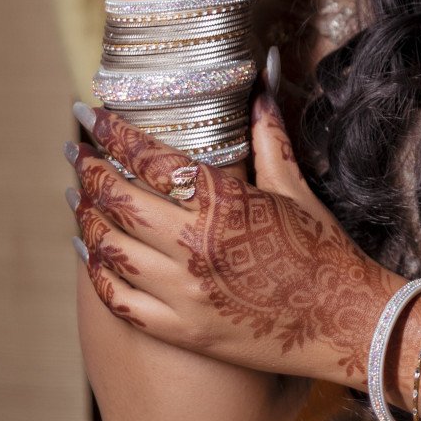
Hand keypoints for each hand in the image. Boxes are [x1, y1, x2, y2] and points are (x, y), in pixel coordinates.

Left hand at [65, 95, 392, 386]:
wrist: (344, 322)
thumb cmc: (325, 253)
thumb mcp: (296, 190)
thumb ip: (269, 138)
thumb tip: (260, 90)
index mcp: (224, 203)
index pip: (151, 158)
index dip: (114, 133)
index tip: (91, 115)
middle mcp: (196, 246)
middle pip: (119, 200)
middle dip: (89, 172)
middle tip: (76, 155)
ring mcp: (184, 292)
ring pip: (110, 249)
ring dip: (87, 219)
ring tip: (79, 201)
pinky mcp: (182, 329)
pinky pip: (120, 299)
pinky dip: (99, 273)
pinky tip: (92, 255)